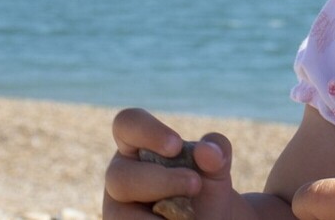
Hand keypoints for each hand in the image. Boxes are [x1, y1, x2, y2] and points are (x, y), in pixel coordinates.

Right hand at [103, 107, 251, 219]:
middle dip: (161, 181)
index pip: (126, 124)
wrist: (209, 219)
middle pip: (119, 176)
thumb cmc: (203, 187)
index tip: (176, 146)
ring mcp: (118, 209)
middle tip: (195, 185)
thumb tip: (206, 152)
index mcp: (136, 145)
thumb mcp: (216, 166)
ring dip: (158, 216)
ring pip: (119, 213)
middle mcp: (121, 176)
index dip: (147, 131)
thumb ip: (216, 150)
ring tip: (189, 216)